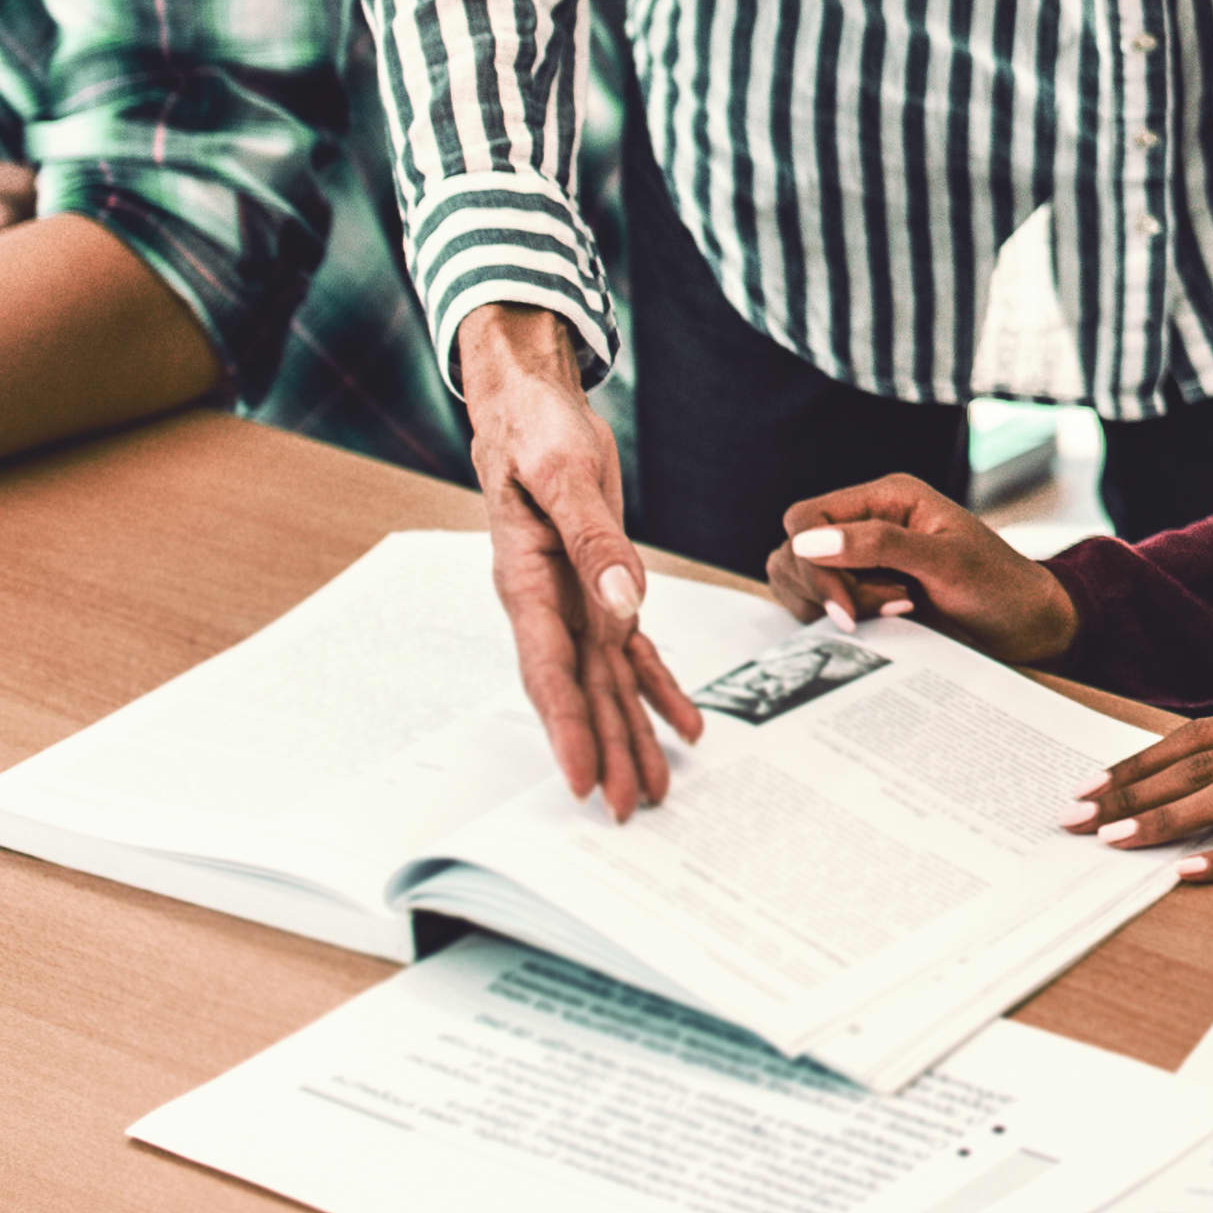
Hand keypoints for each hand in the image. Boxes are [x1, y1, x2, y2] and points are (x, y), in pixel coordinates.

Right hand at [453, 303, 700, 817]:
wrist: (530, 403)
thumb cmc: (535, 431)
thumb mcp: (564, 473)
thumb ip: (594, 539)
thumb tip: (625, 600)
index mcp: (527, 583)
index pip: (549, 672)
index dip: (568, 729)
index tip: (581, 778)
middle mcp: (547, 605)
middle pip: (580, 693)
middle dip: (605, 752)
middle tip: (626, 808)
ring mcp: (572, 600)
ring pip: (607, 683)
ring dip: (632, 734)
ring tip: (656, 788)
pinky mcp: (599, 586)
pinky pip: (629, 651)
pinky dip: (657, 688)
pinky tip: (685, 725)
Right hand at [768, 473, 1078, 663]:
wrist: (1029, 628)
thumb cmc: (999, 587)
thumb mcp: (946, 562)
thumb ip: (879, 546)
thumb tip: (807, 541)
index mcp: (886, 498)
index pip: (806, 519)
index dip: (813, 563)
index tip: (845, 608)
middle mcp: (868, 522)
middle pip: (796, 551)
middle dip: (831, 588)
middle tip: (892, 608)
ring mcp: (862, 559)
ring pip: (799, 579)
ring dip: (836, 605)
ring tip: (896, 612)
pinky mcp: (863, 593)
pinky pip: (818, 604)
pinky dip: (839, 620)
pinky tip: (887, 623)